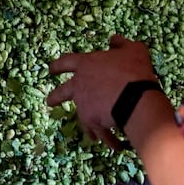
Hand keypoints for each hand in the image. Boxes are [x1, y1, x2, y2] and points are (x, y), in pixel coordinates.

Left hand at [47, 35, 157, 149]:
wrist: (134, 97)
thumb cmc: (132, 70)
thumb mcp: (132, 50)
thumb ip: (121, 44)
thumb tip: (113, 39)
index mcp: (86, 65)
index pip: (66, 61)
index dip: (58, 65)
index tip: (50, 69)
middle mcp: (79, 85)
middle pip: (62, 92)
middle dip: (55, 97)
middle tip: (50, 102)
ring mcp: (83, 105)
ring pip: (81, 117)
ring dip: (88, 127)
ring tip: (94, 136)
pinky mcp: (92, 122)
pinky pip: (98, 132)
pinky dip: (106, 139)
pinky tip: (113, 145)